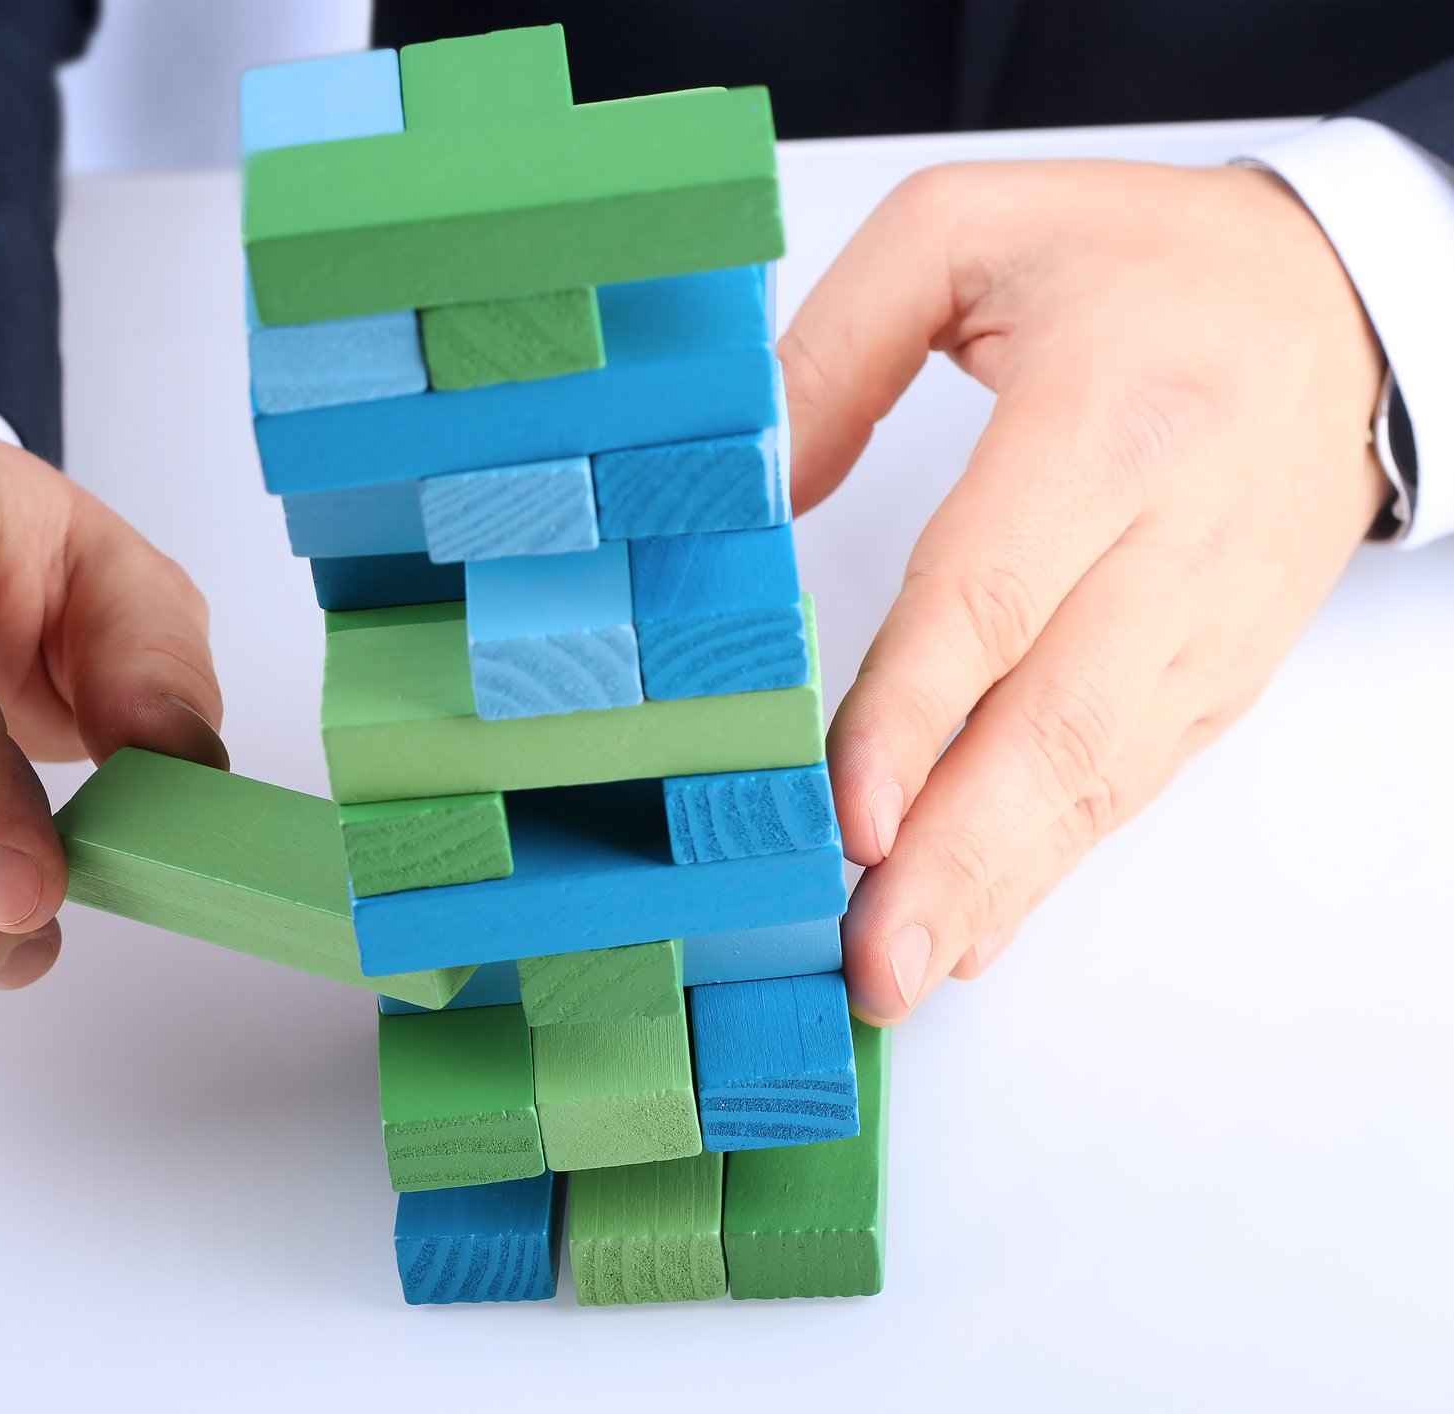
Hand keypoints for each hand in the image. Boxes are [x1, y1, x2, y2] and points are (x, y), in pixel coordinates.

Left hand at [783, 161, 1388, 1022]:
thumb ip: (836, 352)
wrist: (1337, 302)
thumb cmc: (1144, 263)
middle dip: (957, 858)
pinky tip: (978, 921)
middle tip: (873, 960)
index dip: (920, 716)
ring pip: (1096, 777)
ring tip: (905, 971)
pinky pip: (1127, 781)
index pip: (995, 593)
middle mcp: (1170, 538)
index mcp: (1105, 421)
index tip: (854, 818)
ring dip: (998, 885)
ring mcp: (1205, 620)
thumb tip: (752, 493)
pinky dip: (1050, 861)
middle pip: (1054, 723)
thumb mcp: (967, 230)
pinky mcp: (1218, 668)